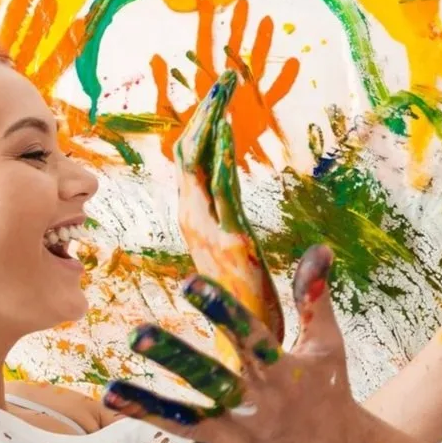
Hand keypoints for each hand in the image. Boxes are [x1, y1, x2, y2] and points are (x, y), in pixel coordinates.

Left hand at [103, 248, 357, 442]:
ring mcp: (240, 440)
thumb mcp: (327, 344)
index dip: (221, 310)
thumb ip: (313, 297)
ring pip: (189, 424)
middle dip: (175, 357)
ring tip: (110, 392)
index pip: (249, 336)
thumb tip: (318, 246)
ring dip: (149, 409)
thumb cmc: (330, 393)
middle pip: (212, 380)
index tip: (190, 283)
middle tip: (137, 334)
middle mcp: (259, 406)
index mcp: (283, 372)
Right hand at [175, 71, 284, 347]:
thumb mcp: (236, 268)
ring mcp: (211, 235)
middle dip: (207, 116)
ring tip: (225, 90)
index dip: (203, 130)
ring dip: (214, 127)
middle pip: (193, 158)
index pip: (193, 166)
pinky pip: (222, 196)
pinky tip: (229, 133)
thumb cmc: (244, 321)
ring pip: (203, 169)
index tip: (218, 97)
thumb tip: (228, 212)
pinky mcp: (231, 247)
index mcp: (200, 227)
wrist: (249, 364)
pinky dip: (222, 161)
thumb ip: (229, 237)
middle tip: (224, 78)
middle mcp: (198, 226)